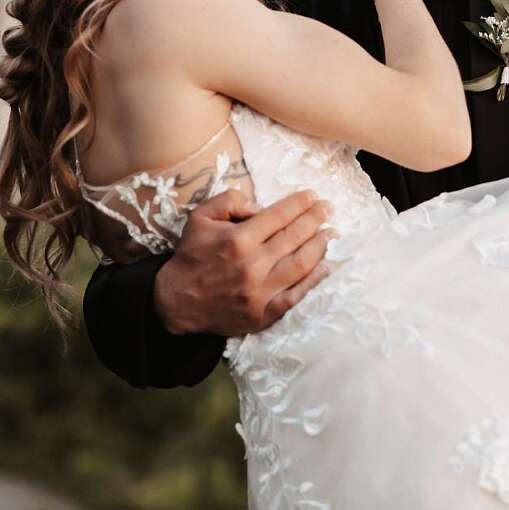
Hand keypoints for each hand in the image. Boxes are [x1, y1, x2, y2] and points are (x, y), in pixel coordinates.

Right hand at [153, 187, 333, 335]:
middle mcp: (253, 265)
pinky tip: (324, 267)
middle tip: (328, 208)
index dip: (300, 204)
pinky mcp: (264, 313)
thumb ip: (229, 201)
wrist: (177, 301)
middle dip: (316, 219)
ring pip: (301, 264)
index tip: (313, 195)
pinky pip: (296, 296)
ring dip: (320, 246)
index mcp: (238, 239)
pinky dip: (314, 281)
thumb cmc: (191, 256)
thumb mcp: (200, 217)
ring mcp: (260, 292)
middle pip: (295, 237)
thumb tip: (259, 206)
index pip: (279, 216)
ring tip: (331, 233)